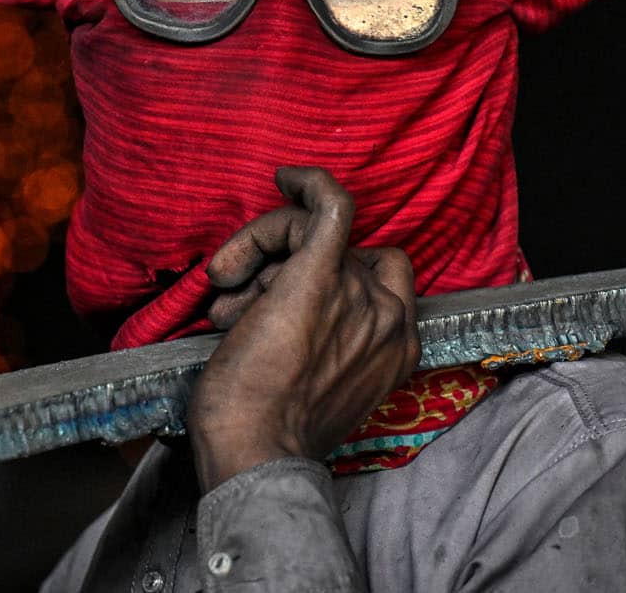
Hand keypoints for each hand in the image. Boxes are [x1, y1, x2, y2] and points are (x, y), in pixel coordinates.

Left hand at [188, 166, 419, 491]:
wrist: (254, 447)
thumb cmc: (267, 427)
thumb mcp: (321, 385)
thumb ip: (326, 338)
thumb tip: (275, 296)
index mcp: (399, 347)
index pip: (380, 279)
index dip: (336, 275)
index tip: (284, 290)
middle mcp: (388, 316)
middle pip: (341, 255)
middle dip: (285, 271)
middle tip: (241, 302)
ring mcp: (357, 292)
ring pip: (312, 238)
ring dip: (263, 260)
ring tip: (226, 304)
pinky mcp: (318, 273)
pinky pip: (330, 206)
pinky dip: (310, 184)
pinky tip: (286, 177)